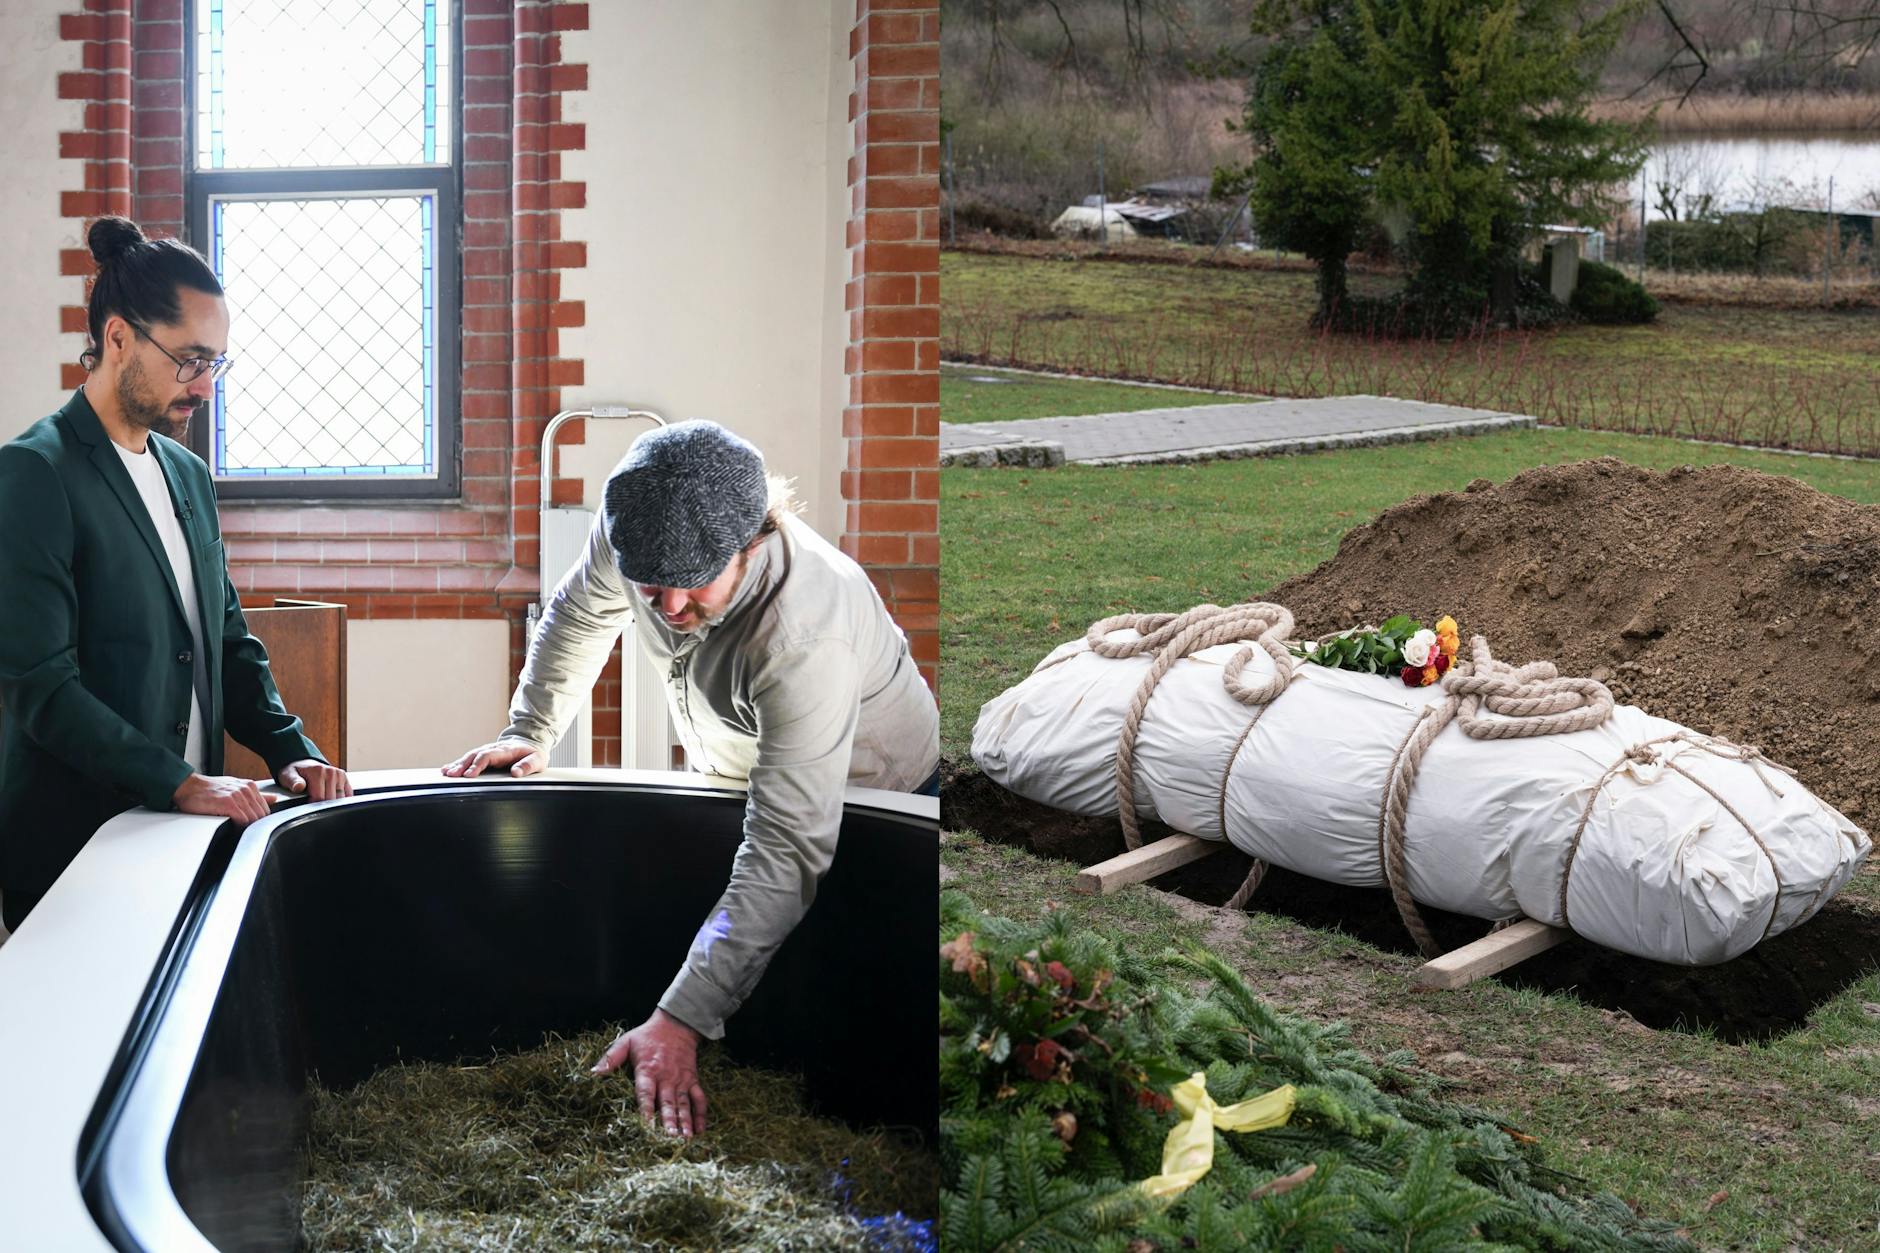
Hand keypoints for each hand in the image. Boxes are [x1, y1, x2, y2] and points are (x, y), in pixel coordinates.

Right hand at [172, 773, 272, 824]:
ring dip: (246, 827)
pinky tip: (231, 827)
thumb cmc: (209, 789)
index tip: (250, 825)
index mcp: (250, 786)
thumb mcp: (235, 788)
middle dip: (254, 825)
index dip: (259, 820)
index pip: (265, 809)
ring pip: (253, 819)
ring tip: (234, 828)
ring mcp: (237, 796)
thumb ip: (256, 795)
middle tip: (242, 829)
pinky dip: (238, 826)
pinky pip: (242, 820)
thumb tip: (273, 799)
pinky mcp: (228, 803)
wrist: (187, 786)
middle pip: (261, 815)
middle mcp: (245, 789)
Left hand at [277, 759, 352, 800]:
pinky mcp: (344, 778)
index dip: (313, 805)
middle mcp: (331, 772)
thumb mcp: (288, 775)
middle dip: (322, 805)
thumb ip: (293, 782)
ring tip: (322, 800)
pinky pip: (348, 794)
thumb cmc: (295, 772)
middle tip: (313, 802)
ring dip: (332, 803)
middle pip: (331, 799)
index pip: (320, 797)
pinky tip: (333, 799)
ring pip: (340, 798)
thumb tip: (298, 786)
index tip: (307, 804)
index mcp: (318, 771)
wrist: (303, 763)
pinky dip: (342, 799)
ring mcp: (339, 775)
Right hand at [441, 740, 547, 777]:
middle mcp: (493, 749)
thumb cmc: (533, 754)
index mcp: (505, 750)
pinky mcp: (483, 756)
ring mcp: (487, 751)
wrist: (530, 743)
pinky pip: (468, 759)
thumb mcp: (537, 760)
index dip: (477, 765)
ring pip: (469, 757)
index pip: (488, 756)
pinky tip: (447, 770)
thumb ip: (528, 766)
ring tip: (446, 773)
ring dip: (457, 765)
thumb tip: (516, 773)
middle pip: (474, 756)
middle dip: (462, 766)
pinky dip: (457, 764)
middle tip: (452, 775)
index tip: (469, 775)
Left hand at [591, 1009, 707, 1138]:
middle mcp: (666, 1077)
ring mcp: (681, 1080)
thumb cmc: (647, 1036)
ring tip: (685, 1140)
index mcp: (648, 1070)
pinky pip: (699, 1098)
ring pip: (683, 1104)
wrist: (676, 1024)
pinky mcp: (692, 1079)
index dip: (645, 1111)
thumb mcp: (626, 1042)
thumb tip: (593, 1074)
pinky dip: (701, 1114)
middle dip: (668, 1122)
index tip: (646, 1128)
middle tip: (669, 1139)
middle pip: (667, 1103)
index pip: (646, 1094)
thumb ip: (610, 1058)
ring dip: (685, 1122)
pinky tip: (701, 1130)